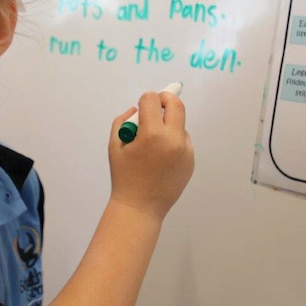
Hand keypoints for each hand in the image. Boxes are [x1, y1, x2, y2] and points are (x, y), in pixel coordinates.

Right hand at [107, 90, 194, 220]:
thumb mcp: (115, 146)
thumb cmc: (124, 176)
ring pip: (180, 125)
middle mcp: (173, 140)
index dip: (145, 100)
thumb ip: (123, 121)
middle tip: (159, 102)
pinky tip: (161, 159)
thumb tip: (136, 109)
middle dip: (166, 98)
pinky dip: (173, 142)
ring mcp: (185, 151)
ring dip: (168, 125)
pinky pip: (183, 142)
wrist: (140, 207)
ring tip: (153, 146)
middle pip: (176, 105)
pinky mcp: (191, 161)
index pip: (152, 101)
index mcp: (151, 134)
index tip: (143, 104)